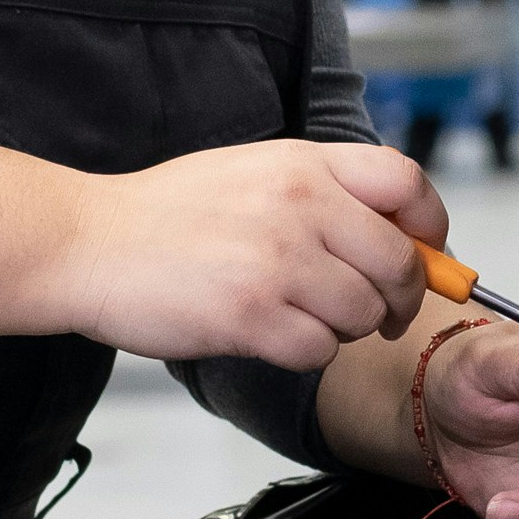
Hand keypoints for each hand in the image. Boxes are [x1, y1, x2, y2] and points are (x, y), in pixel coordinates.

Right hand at [0, 135, 448, 367]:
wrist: (87, 244)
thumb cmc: (165, 215)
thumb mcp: (252, 172)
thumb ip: (323, 192)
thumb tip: (400, 234)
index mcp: (302, 163)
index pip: (406, 184)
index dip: (430, 227)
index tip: (425, 253)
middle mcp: (299, 205)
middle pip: (399, 264)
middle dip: (398, 300)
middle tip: (377, 313)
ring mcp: (277, 260)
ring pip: (364, 315)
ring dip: (343, 329)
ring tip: (299, 316)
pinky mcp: (251, 315)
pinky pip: (320, 352)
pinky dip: (304, 355)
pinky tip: (270, 336)